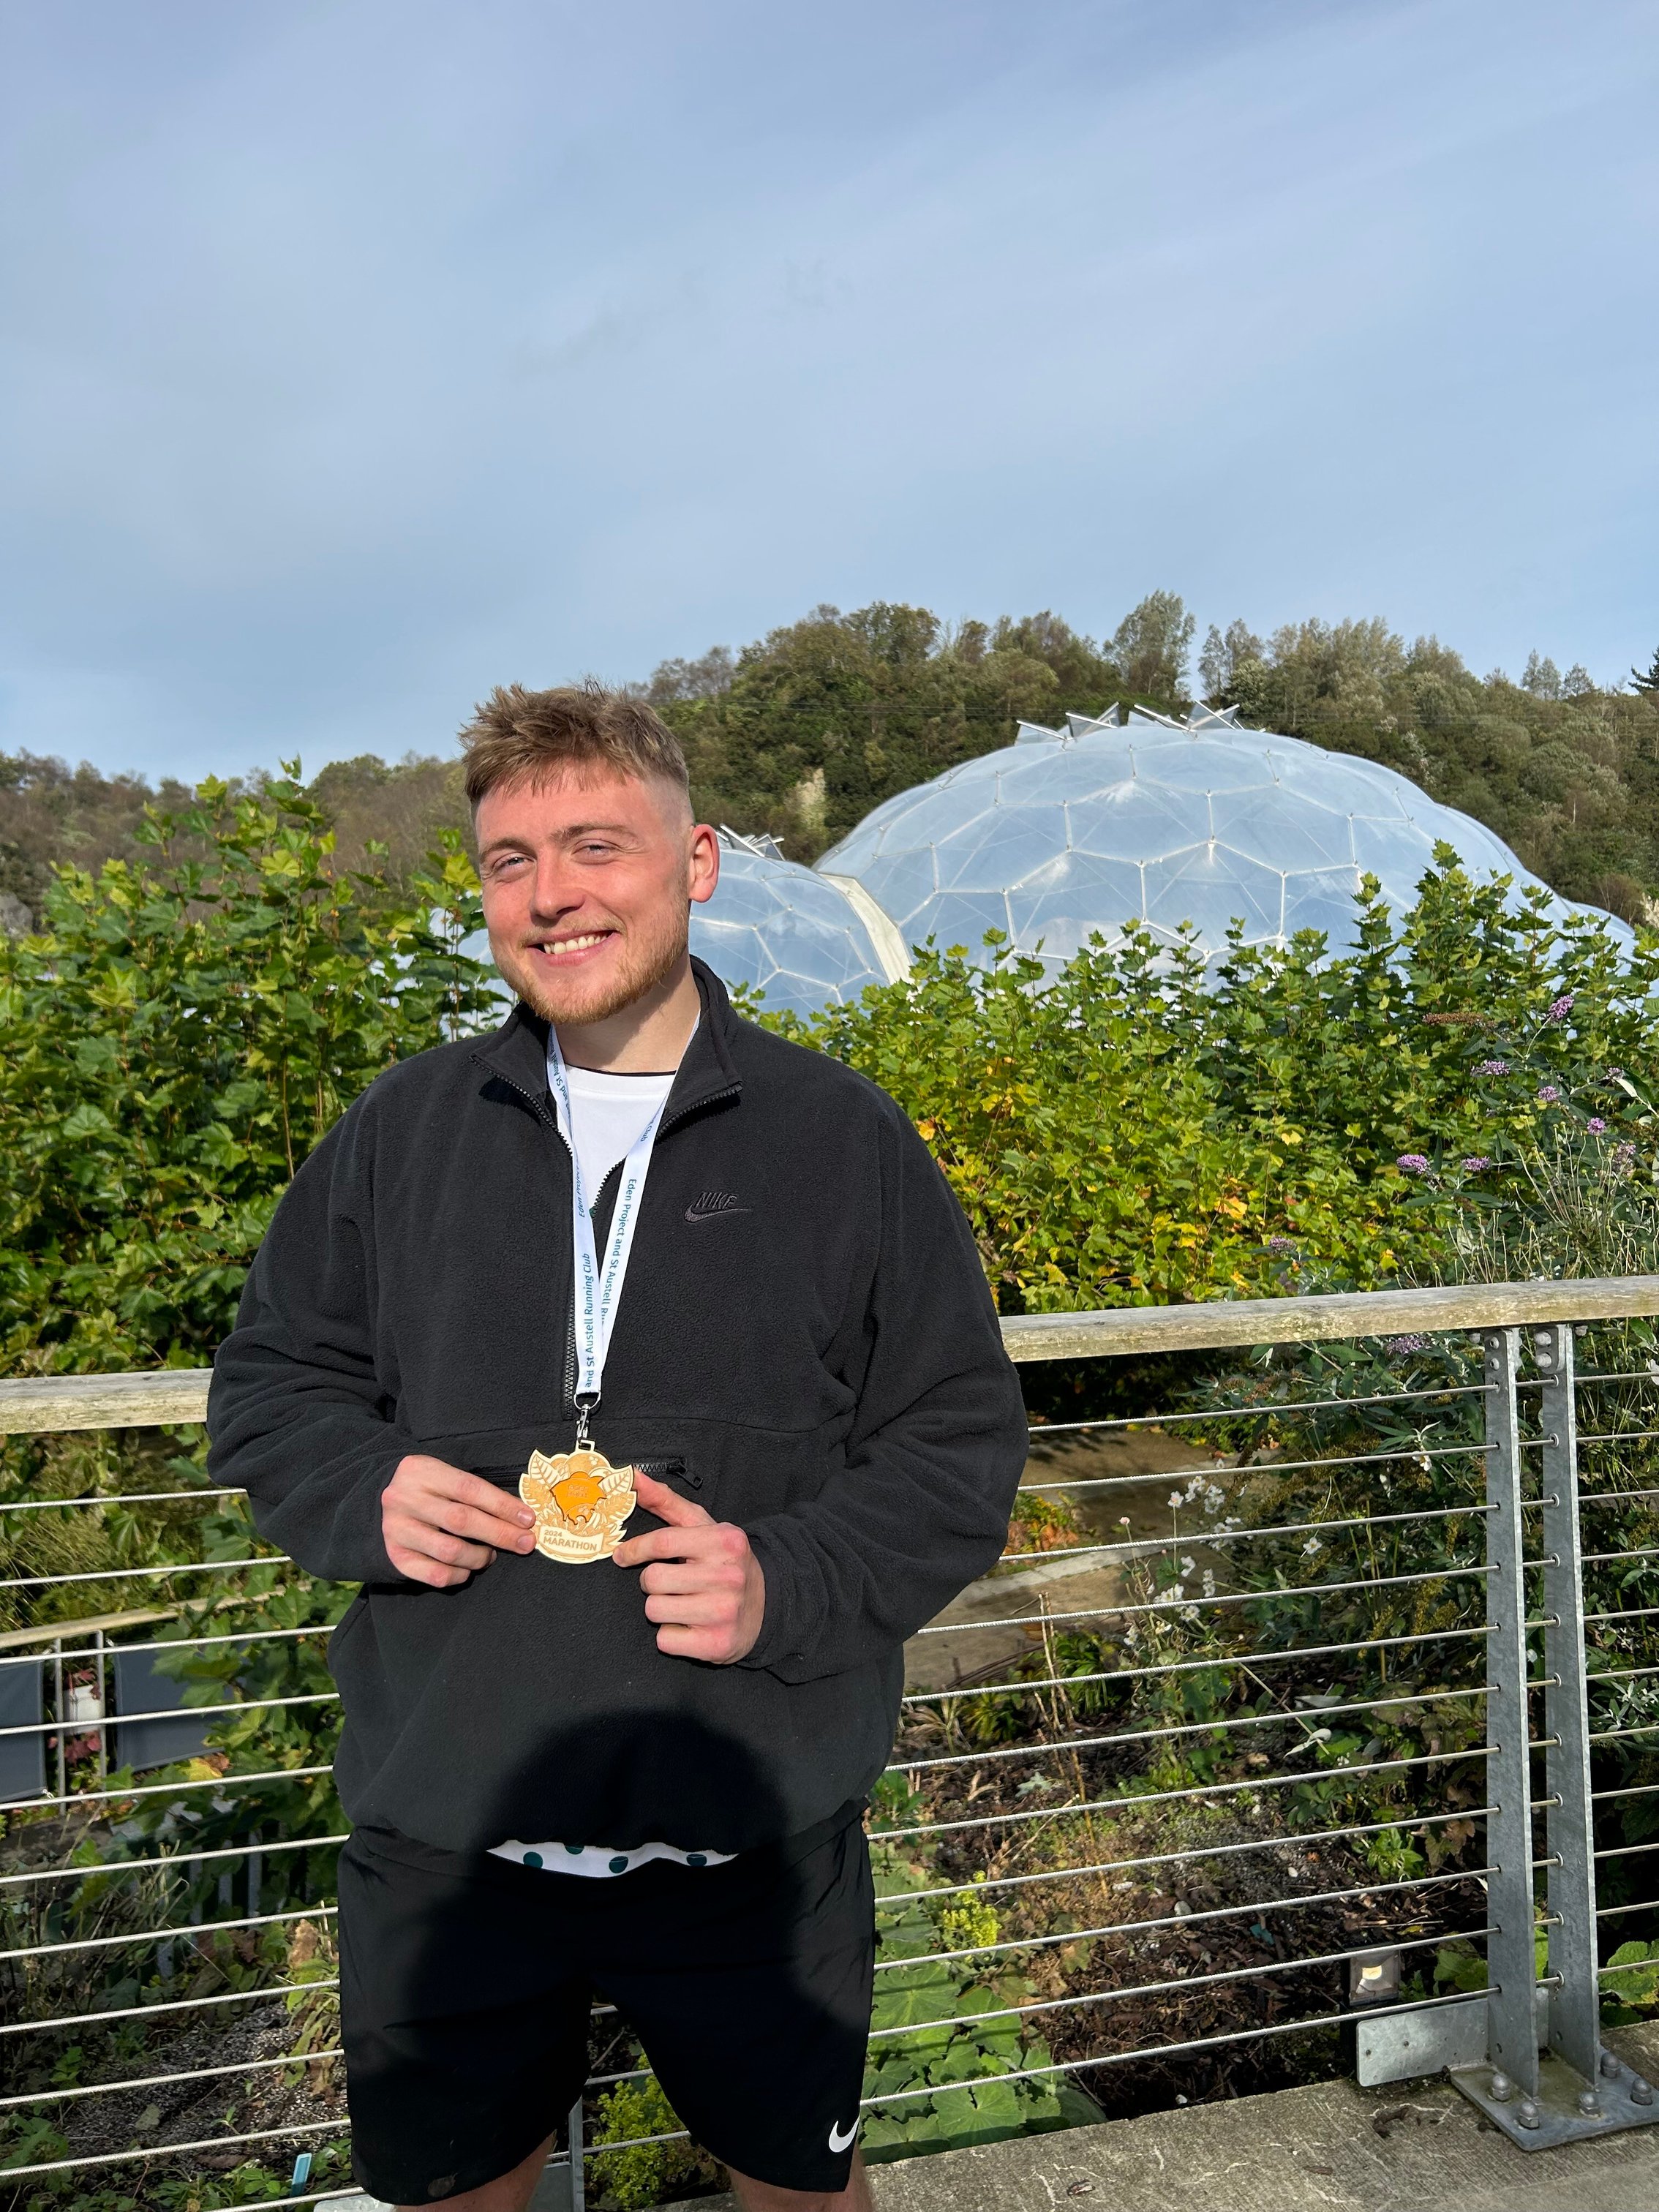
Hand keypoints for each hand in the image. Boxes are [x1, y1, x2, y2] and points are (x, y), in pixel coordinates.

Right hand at [382, 1454, 536, 1588]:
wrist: (379, 1503)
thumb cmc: (427, 1489)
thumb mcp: (444, 1476)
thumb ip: (475, 1491)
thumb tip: (519, 1517)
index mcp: (422, 1471)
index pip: (470, 1488)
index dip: (502, 1505)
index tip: (529, 1520)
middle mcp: (405, 1500)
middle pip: (462, 1520)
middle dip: (500, 1534)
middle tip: (525, 1543)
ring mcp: (396, 1530)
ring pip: (449, 1551)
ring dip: (479, 1557)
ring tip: (490, 1555)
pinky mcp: (395, 1557)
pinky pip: (435, 1575)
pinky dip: (459, 1575)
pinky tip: (468, 1569)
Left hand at [612, 1471, 765, 1662]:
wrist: (765, 1606)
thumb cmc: (724, 1562)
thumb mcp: (703, 1527)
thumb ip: (665, 1501)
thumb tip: (632, 1476)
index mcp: (725, 1542)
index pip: (663, 1542)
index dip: (636, 1549)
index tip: (623, 1555)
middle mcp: (727, 1576)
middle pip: (652, 1580)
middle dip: (653, 1582)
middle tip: (671, 1581)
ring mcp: (723, 1612)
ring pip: (654, 1610)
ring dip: (660, 1608)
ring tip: (682, 1602)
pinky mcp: (716, 1644)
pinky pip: (664, 1639)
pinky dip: (671, 1634)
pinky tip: (690, 1624)